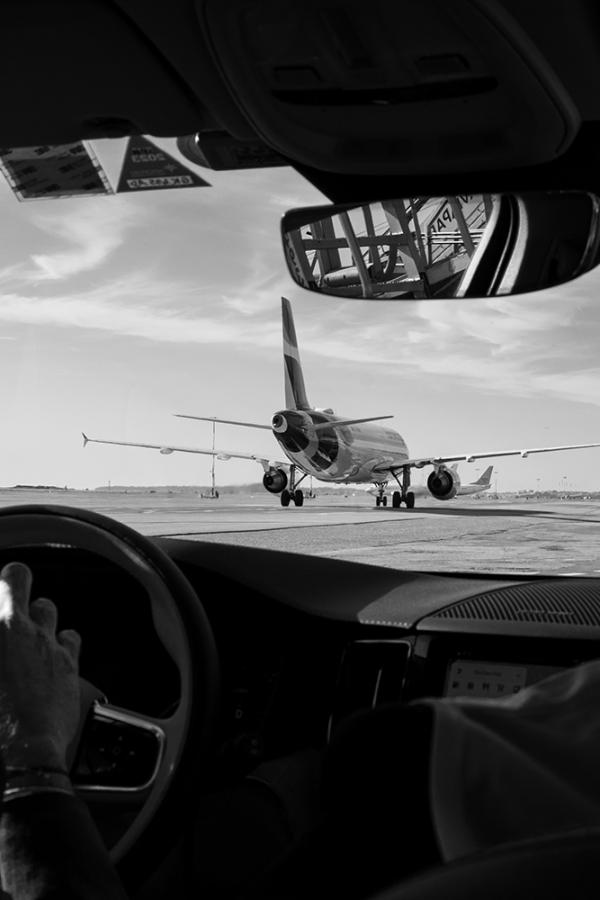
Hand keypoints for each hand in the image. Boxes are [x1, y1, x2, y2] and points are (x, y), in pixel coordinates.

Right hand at [0, 562, 80, 770]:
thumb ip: (3, 652)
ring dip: (36, 616)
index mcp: (0, 630)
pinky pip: (69, 636)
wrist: (24, 750)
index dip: (0, 581)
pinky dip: (61, 642)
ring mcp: (46, 642)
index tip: (0, 588)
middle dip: (13, 583)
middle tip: (8, 599)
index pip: (5, 580)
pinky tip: (52, 657)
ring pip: (46, 607)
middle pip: (18, 578)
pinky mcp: (68, 662)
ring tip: (27, 635)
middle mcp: (18, 628)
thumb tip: (6, 659)